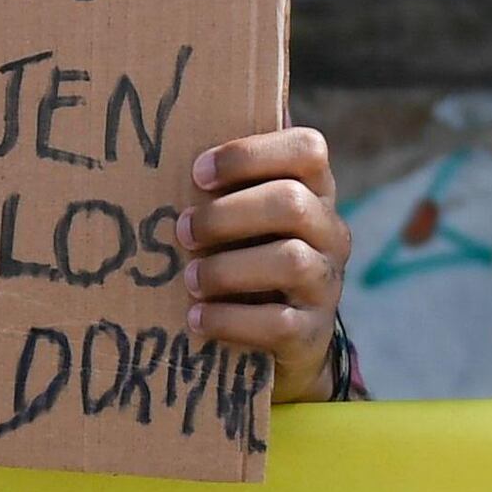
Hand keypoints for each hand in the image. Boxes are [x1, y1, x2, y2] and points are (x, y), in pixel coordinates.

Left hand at [183, 124, 350, 401]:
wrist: (279, 341)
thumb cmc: (246, 259)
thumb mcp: (245, 218)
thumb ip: (224, 187)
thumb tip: (160, 154)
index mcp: (314, 191)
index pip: (307, 149)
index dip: (250, 155)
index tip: (198, 173)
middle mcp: (330, 232)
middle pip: (291, 203)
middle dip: (226, 216)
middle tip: (183, 231)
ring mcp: (326, 283)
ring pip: (290, 261)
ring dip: (226, 269)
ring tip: (191, 279)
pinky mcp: (312, 333)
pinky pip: (278, 323)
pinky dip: (228, 320)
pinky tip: (197, 318)